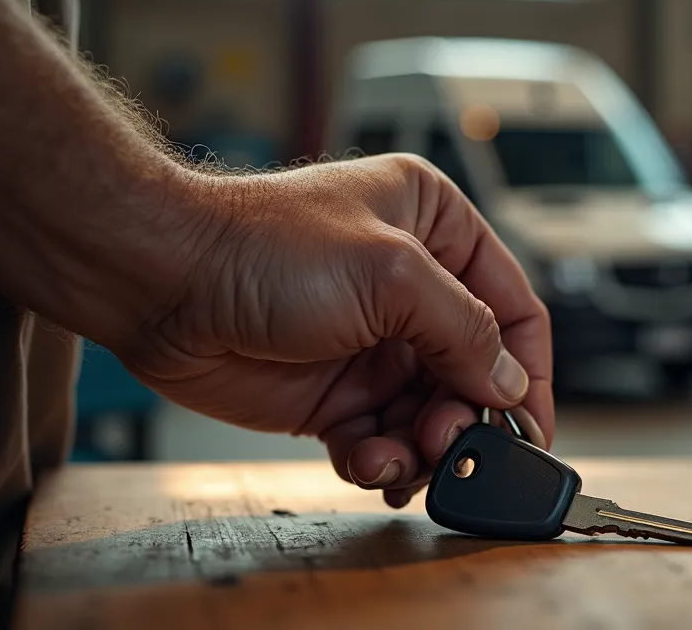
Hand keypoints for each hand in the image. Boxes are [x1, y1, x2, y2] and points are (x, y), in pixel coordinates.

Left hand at [118, 154, 552, 506]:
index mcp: (436, 227)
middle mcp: (412, 286)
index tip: (532, 426)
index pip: (511, 306)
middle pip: (475, 371)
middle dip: (467, 416)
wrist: (159, 283)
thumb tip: (508, 385)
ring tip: (403, 460)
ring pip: (431, 414)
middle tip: (449, 443)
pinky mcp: (336, 392)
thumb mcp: (391, 275)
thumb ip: (464, 331)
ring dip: (424, 447)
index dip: (528, 369)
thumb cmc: (263, 247)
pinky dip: (381, 462)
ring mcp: (373, 342)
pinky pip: (382, 440)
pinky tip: (366, 464)